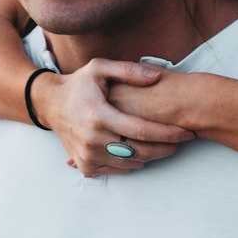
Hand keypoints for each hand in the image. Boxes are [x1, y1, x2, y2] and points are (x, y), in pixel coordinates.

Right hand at [31, 60, 194, 177]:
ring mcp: (87, 155)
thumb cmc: (79, 84)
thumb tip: (157, 77)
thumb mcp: (101, 67)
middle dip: (166, 148)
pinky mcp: (85, 165)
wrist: (51, 104)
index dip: (167, 133)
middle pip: (139, 152)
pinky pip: (118, 169)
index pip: (141, 130)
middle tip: (182, 141)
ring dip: (152, 156)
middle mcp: (92, 139)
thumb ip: (130, 70)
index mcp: (98, 116)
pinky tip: (143, 150)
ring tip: (166, 144)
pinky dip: (133, 162)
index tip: (186, 132)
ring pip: (131, 164)